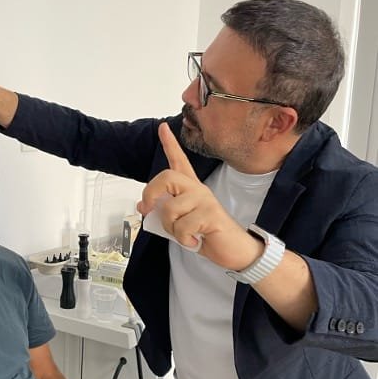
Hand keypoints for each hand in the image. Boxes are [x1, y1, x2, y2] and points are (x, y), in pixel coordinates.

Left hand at [137, 123, 262, 269]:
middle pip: (167, 177)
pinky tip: (195, 241)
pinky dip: (184, 239)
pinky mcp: (211, 215)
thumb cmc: (207, 235)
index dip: (170, 144)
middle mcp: (198, 190)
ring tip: (184, 234)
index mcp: (191, 189)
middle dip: (150, 194)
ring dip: (171, 228)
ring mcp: (205, 201)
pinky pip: (183, 226)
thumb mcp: (180, 223)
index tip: (162, 127)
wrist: (234, 250)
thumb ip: (164, 213)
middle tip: (148, 210)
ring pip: (170, 208)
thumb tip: (143, 207)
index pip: (179, 161)